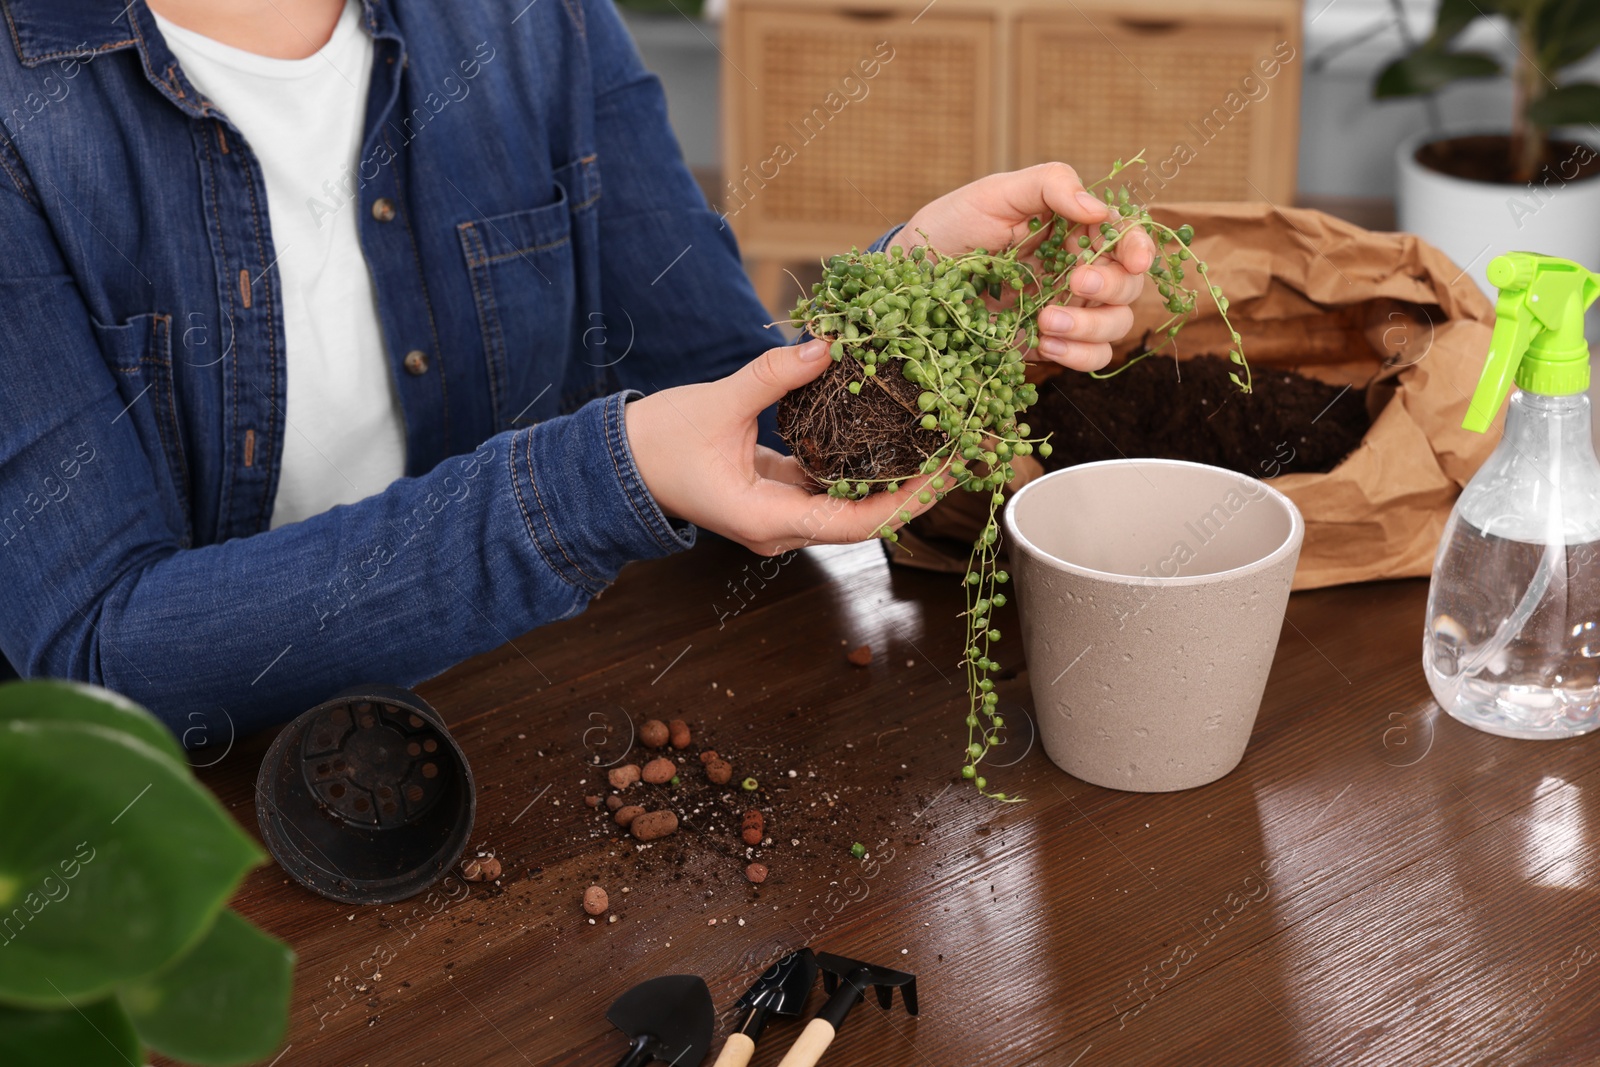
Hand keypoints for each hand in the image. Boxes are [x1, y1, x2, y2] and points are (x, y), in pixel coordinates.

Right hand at [624, 340, 939, 555]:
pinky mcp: (778, 495)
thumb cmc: (658, 442)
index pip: (855, 524)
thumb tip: (828, 344)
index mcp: (767, 521)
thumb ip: (774, 375)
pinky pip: (832, 487)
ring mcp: (781, 516)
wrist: (618, 464)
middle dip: (915, 489)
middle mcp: (781, 529)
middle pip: (864, 520)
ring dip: (895, 479)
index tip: (945, 471)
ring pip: (852, 506)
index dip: (906, 500)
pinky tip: (895, 436)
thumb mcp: (718, 403)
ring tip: (939, 442)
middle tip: (960, 452)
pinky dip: (865, 466)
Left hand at [896, 162, 1153, 371]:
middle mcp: (1080, 268)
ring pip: (1115, 326)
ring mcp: (1067, 308)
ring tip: (1044, 323)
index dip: (1139, 247)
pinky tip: (1044, 344)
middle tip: (1072, 284)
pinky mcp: (1049, 342)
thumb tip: (1098, 210)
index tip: (1132, 259)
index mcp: (1076, 228)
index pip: (1127, 237)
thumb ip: (1050, 186)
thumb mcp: (997, 192)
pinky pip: (1089, 358)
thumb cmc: (955, 224)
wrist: (913, 274)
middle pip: (1129, 285)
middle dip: (1110, 288)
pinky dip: (1077, 355)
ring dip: (1090, 328)